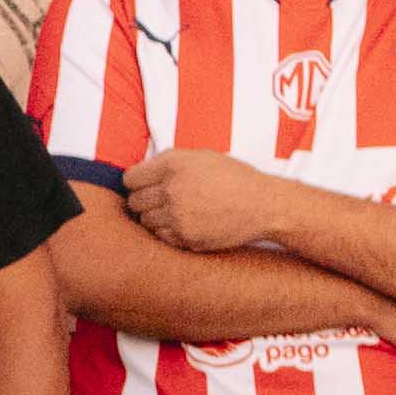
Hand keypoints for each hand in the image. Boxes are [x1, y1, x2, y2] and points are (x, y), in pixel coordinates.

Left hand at [121, 142, 310, 252]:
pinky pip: (162, 237)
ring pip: (145, 221)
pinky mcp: (187, 237)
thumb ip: (170, 161)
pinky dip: (169, 232)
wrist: (265, 206)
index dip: (137, 183)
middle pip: (134, 202)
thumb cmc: (235, 178)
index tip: (146, 187)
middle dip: (145, 201)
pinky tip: (186, 225)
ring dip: (156, 218)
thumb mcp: (204, 157)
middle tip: (163, 202)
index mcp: (173, 164)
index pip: (130, 179)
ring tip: (177, 213)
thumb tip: (141, 173)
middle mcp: (172, 189)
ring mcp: (178, 216)